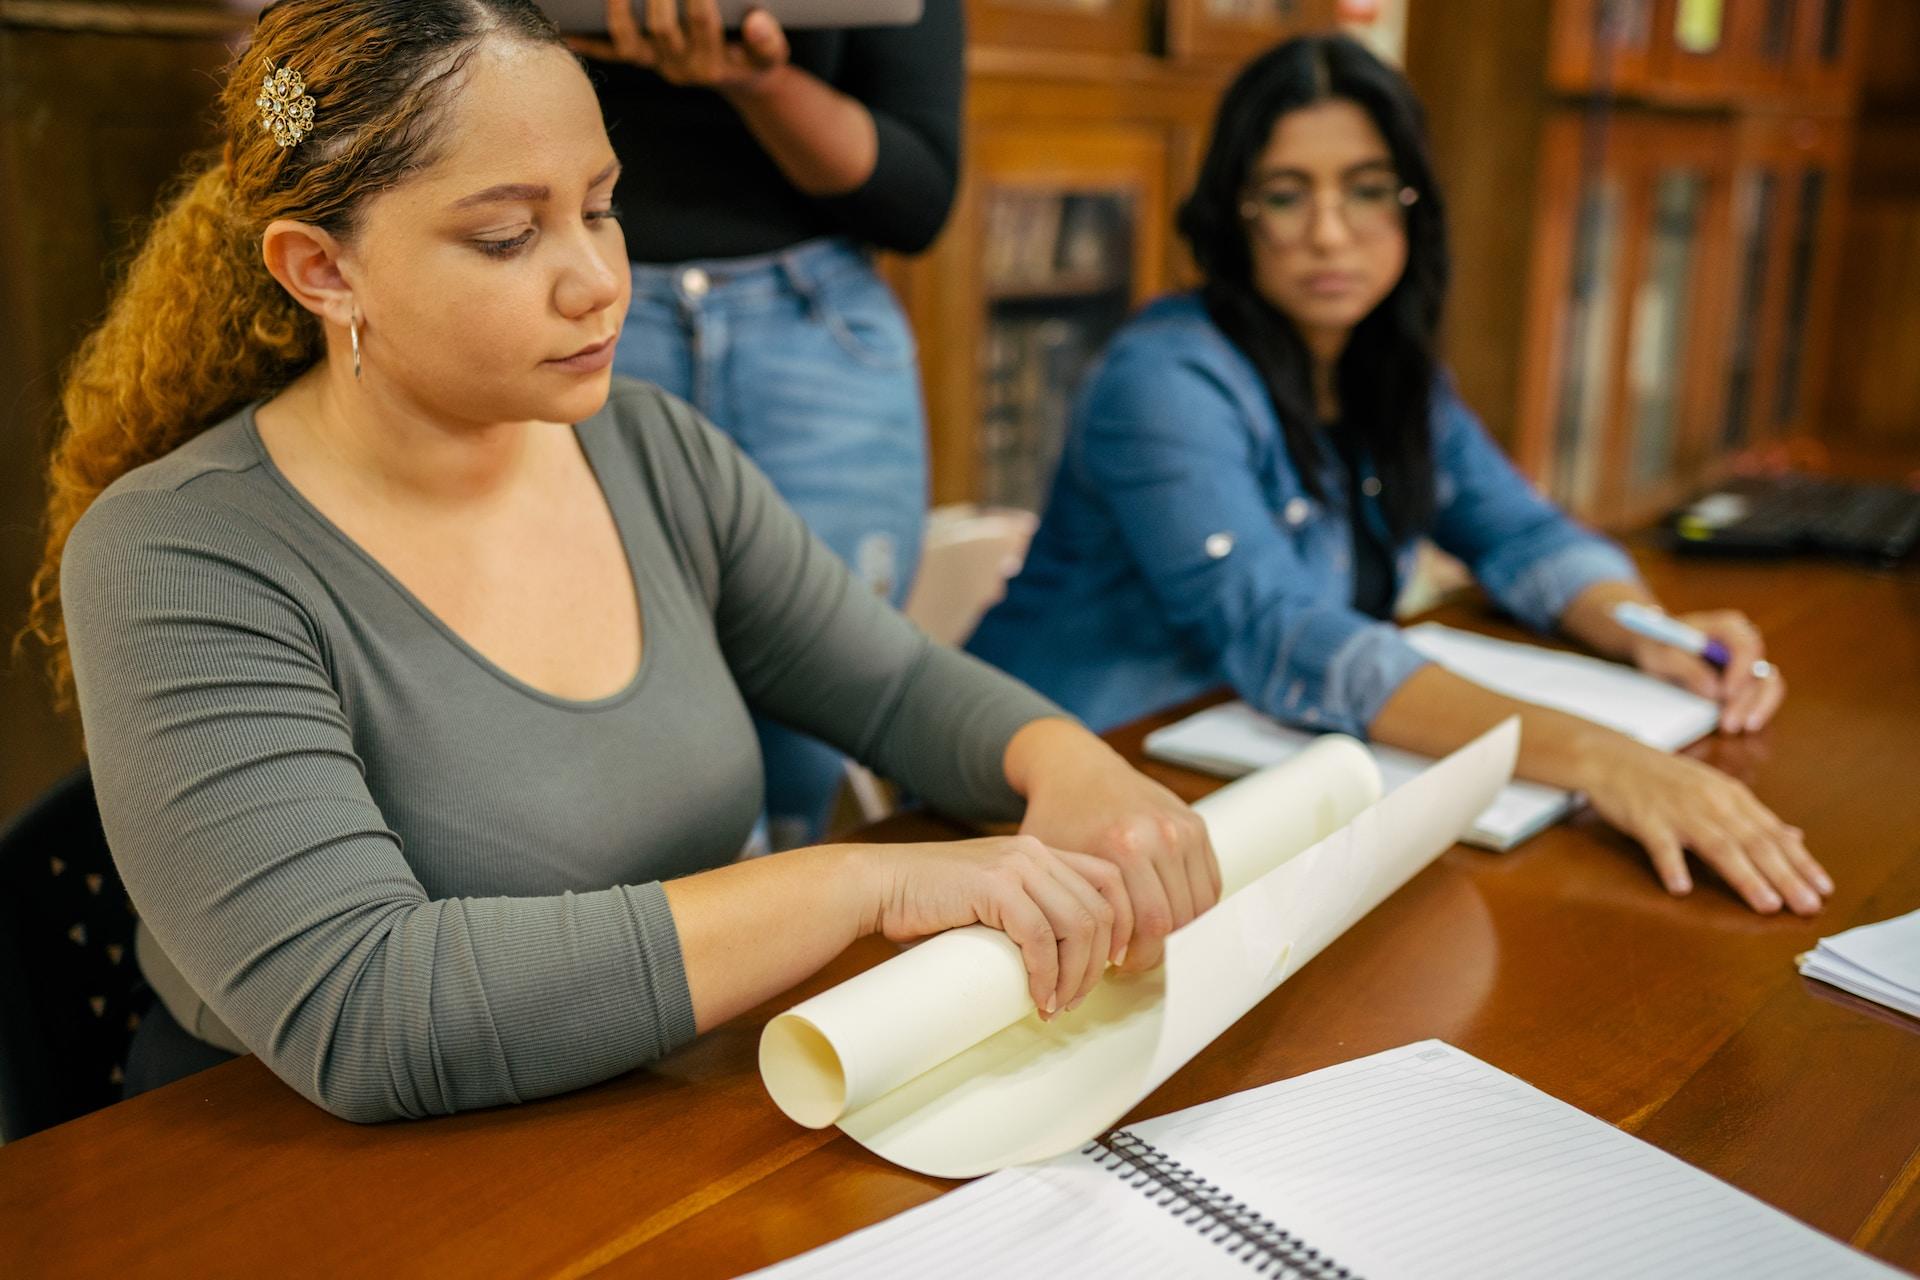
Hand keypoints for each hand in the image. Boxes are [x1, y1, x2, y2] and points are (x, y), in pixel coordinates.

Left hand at [568, 0, 789, 91]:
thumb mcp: (771, 52)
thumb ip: (768, 40)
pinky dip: (588, 42)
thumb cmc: (754, 55)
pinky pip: (609, 54)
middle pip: (661, 28)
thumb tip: (757, 22)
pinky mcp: (640, 60)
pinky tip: (568, 31)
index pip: (702, 20)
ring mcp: (656, 64)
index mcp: (713, 64)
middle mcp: (680, 67)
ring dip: (617, 11)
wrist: (739, 76)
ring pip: (629, 43)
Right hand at [861, 836, 1134, 1017]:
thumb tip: (1057, 962)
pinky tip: (1038, 997)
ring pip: (1078, 926)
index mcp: (1039, 852)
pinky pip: (1041, 937)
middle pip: (1100, 910)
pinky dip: (1046, 975)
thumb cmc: (928, 903)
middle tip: (1075, 1000)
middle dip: (1097, 964)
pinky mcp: (995, 886)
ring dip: (1075, 977)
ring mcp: (1016, 865)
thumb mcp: (991, 898)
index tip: (1109, 967)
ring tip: (1056, 1005)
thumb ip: (1025, 912)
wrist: (879, 885)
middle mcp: (1034, 852)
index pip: (1108, 882)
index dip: (1120, 928)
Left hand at [1010, 722, 1220, 974]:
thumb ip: (1070, 908)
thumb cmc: (1058, 819)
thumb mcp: (1054, 864)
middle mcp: (1161, 835)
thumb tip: (1078, 966)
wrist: (1075, 768)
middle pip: (1179, 920)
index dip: (1138, 957)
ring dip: (1178, 933)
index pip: (1152, 927)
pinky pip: (1209, 883)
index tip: (1117, 965)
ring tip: (1148, 940)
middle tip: (1132, 960)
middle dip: (1157, 950)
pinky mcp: (1196, 824)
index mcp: (1124, 846)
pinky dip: (1193, 908)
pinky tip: (1165, 916)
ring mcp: (1183, 828)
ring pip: (1199, 906)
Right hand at [1582, 740, 1831, 915]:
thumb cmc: (1666, 778)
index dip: (1801, 862)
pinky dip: (1672, 865)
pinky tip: (1681, 887)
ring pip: (1718, 846)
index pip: (1774, 834)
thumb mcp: (1717, 790)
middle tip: (1808, 906)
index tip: (1825, 889)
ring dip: (1745, 876)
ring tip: (1767, 904)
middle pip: (1754, 843)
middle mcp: (1712, 804)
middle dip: (1785, 876)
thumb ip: (1755, 817)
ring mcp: (1679, 812)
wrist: (1613, 757)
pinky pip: (1661, 845)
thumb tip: (1796, 837)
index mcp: (1732, 798)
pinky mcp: (1646, 819)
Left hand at [1627, 609, 1784, 734]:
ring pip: (1767, 686)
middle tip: (1728, 723)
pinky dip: (1756, 710)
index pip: (1746, 647)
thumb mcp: (1665, 654)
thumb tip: (1713, 691)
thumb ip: (1688, 668)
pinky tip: (1746, 726)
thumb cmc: (1661, 645)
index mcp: (1729, 627)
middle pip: (1758, 671)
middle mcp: (1745, 644)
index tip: (1726, 694)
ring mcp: (1748, 663)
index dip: (1740, 672)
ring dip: (1755, 708)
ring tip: (1733, 727)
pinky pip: (1762, 696)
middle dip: (1745, 700)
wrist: (1658, 648)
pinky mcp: (1747, 682)